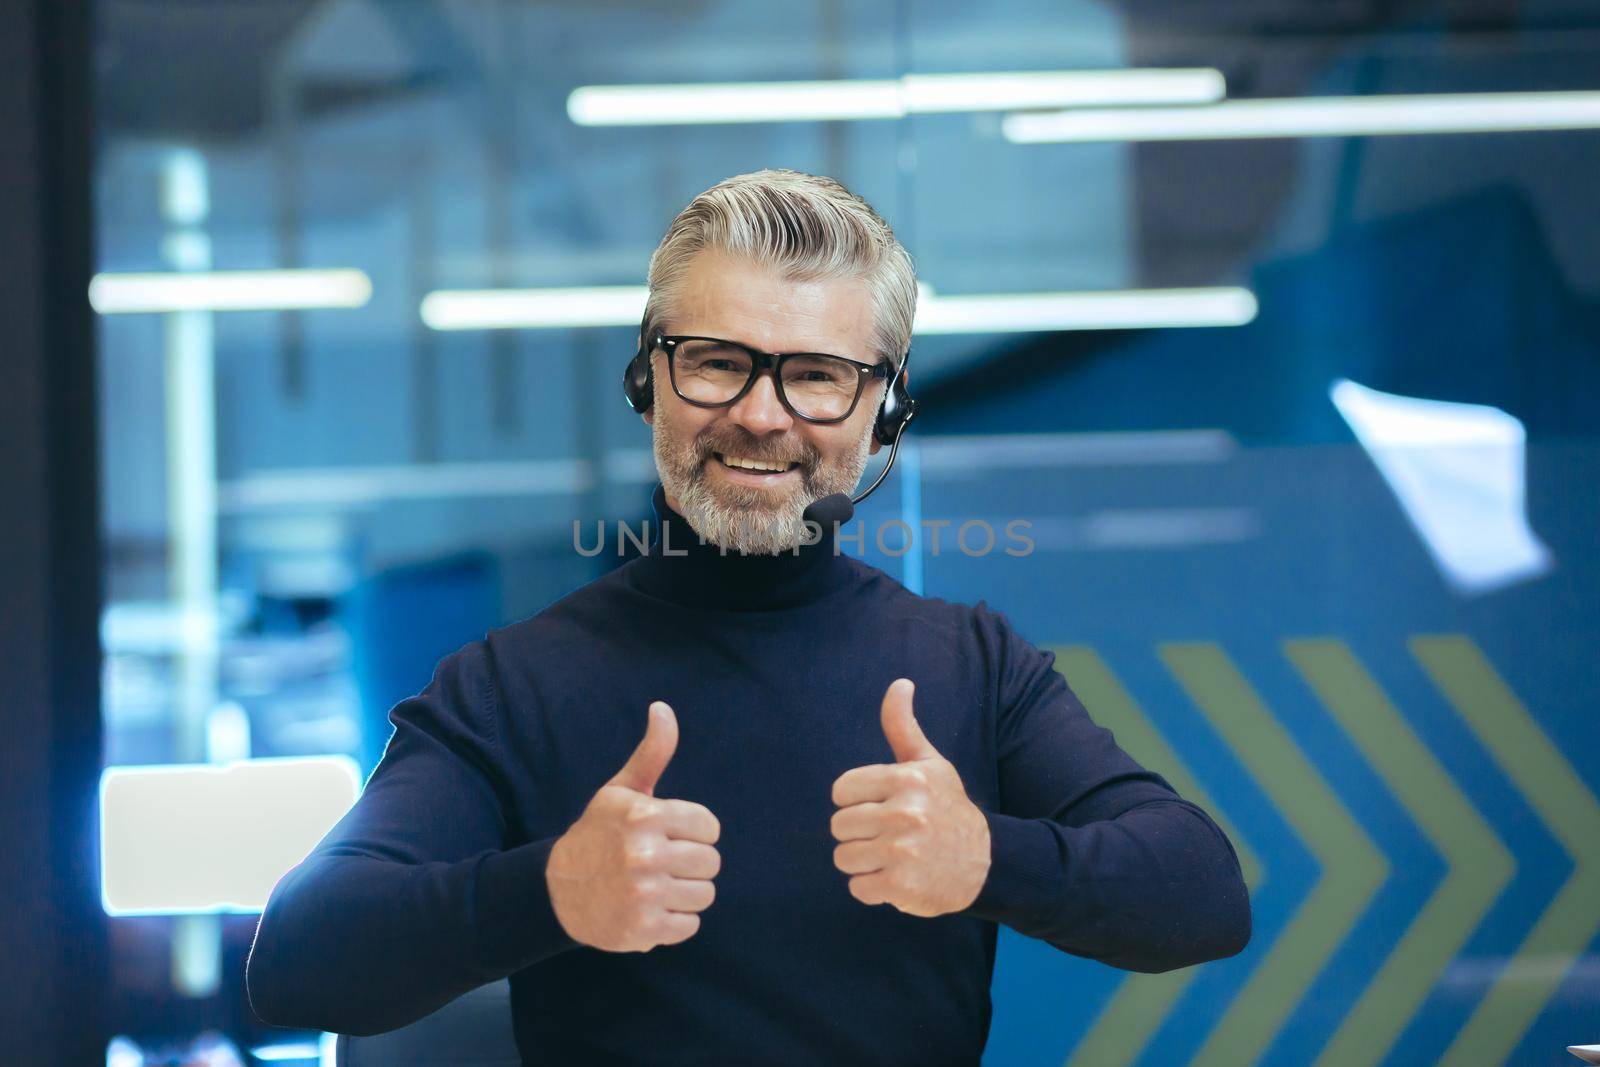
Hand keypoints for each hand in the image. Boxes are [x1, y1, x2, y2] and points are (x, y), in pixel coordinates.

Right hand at [546, 701, 720, 951]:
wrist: (557, 890)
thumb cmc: (599, 834)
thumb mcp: (622, 791)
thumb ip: (651, 753)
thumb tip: (663, 708)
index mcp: (645, 816)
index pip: (710, 827)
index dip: (693, 832)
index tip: (669, 835)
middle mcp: (645, 854)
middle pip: (711, 863)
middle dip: (691, 864)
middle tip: (662, 863)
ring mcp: (644, 895)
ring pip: (704, 895)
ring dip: (685, 893)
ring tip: (657, 886)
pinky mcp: (643, 930)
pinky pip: (690, 926)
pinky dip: (675, 921)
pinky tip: (650, 909)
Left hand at [830, 678, 991, 917]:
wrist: (986, 862)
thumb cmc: (947, 808)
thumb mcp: (929, 764)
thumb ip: (903, 726)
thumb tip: (900, 683)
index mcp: (907, 780)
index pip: (841, 790)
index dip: (856, 800)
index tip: (880, 805)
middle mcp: (905, 814)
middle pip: (839, 825)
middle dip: (859, 832)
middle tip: (889, 834)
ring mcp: (902, 852)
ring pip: (843, 856)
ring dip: (863, 861)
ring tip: (892, 855)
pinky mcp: (900, 886)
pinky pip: (856, 887)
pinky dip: (872, 887)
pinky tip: (897, 877)